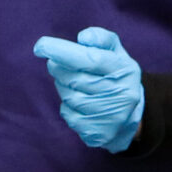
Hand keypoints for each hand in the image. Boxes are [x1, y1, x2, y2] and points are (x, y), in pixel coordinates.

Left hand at [32, 27, 144, 151]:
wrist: (130, 114)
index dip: (63, 52)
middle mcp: (121, 95)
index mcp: (124, 70)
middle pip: (75, 79)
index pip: (90, 59)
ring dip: (62, 86)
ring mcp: (110, 117)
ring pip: (69, 97)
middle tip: (55, 63)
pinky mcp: (98, 133)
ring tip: (71, 82)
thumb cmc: (115, 75)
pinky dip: (67, 106)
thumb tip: (83, 38)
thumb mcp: (115, 52)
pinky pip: (68, 115)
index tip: (41, 46)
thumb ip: (101, 38)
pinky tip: (78, 102)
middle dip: (59, 68)